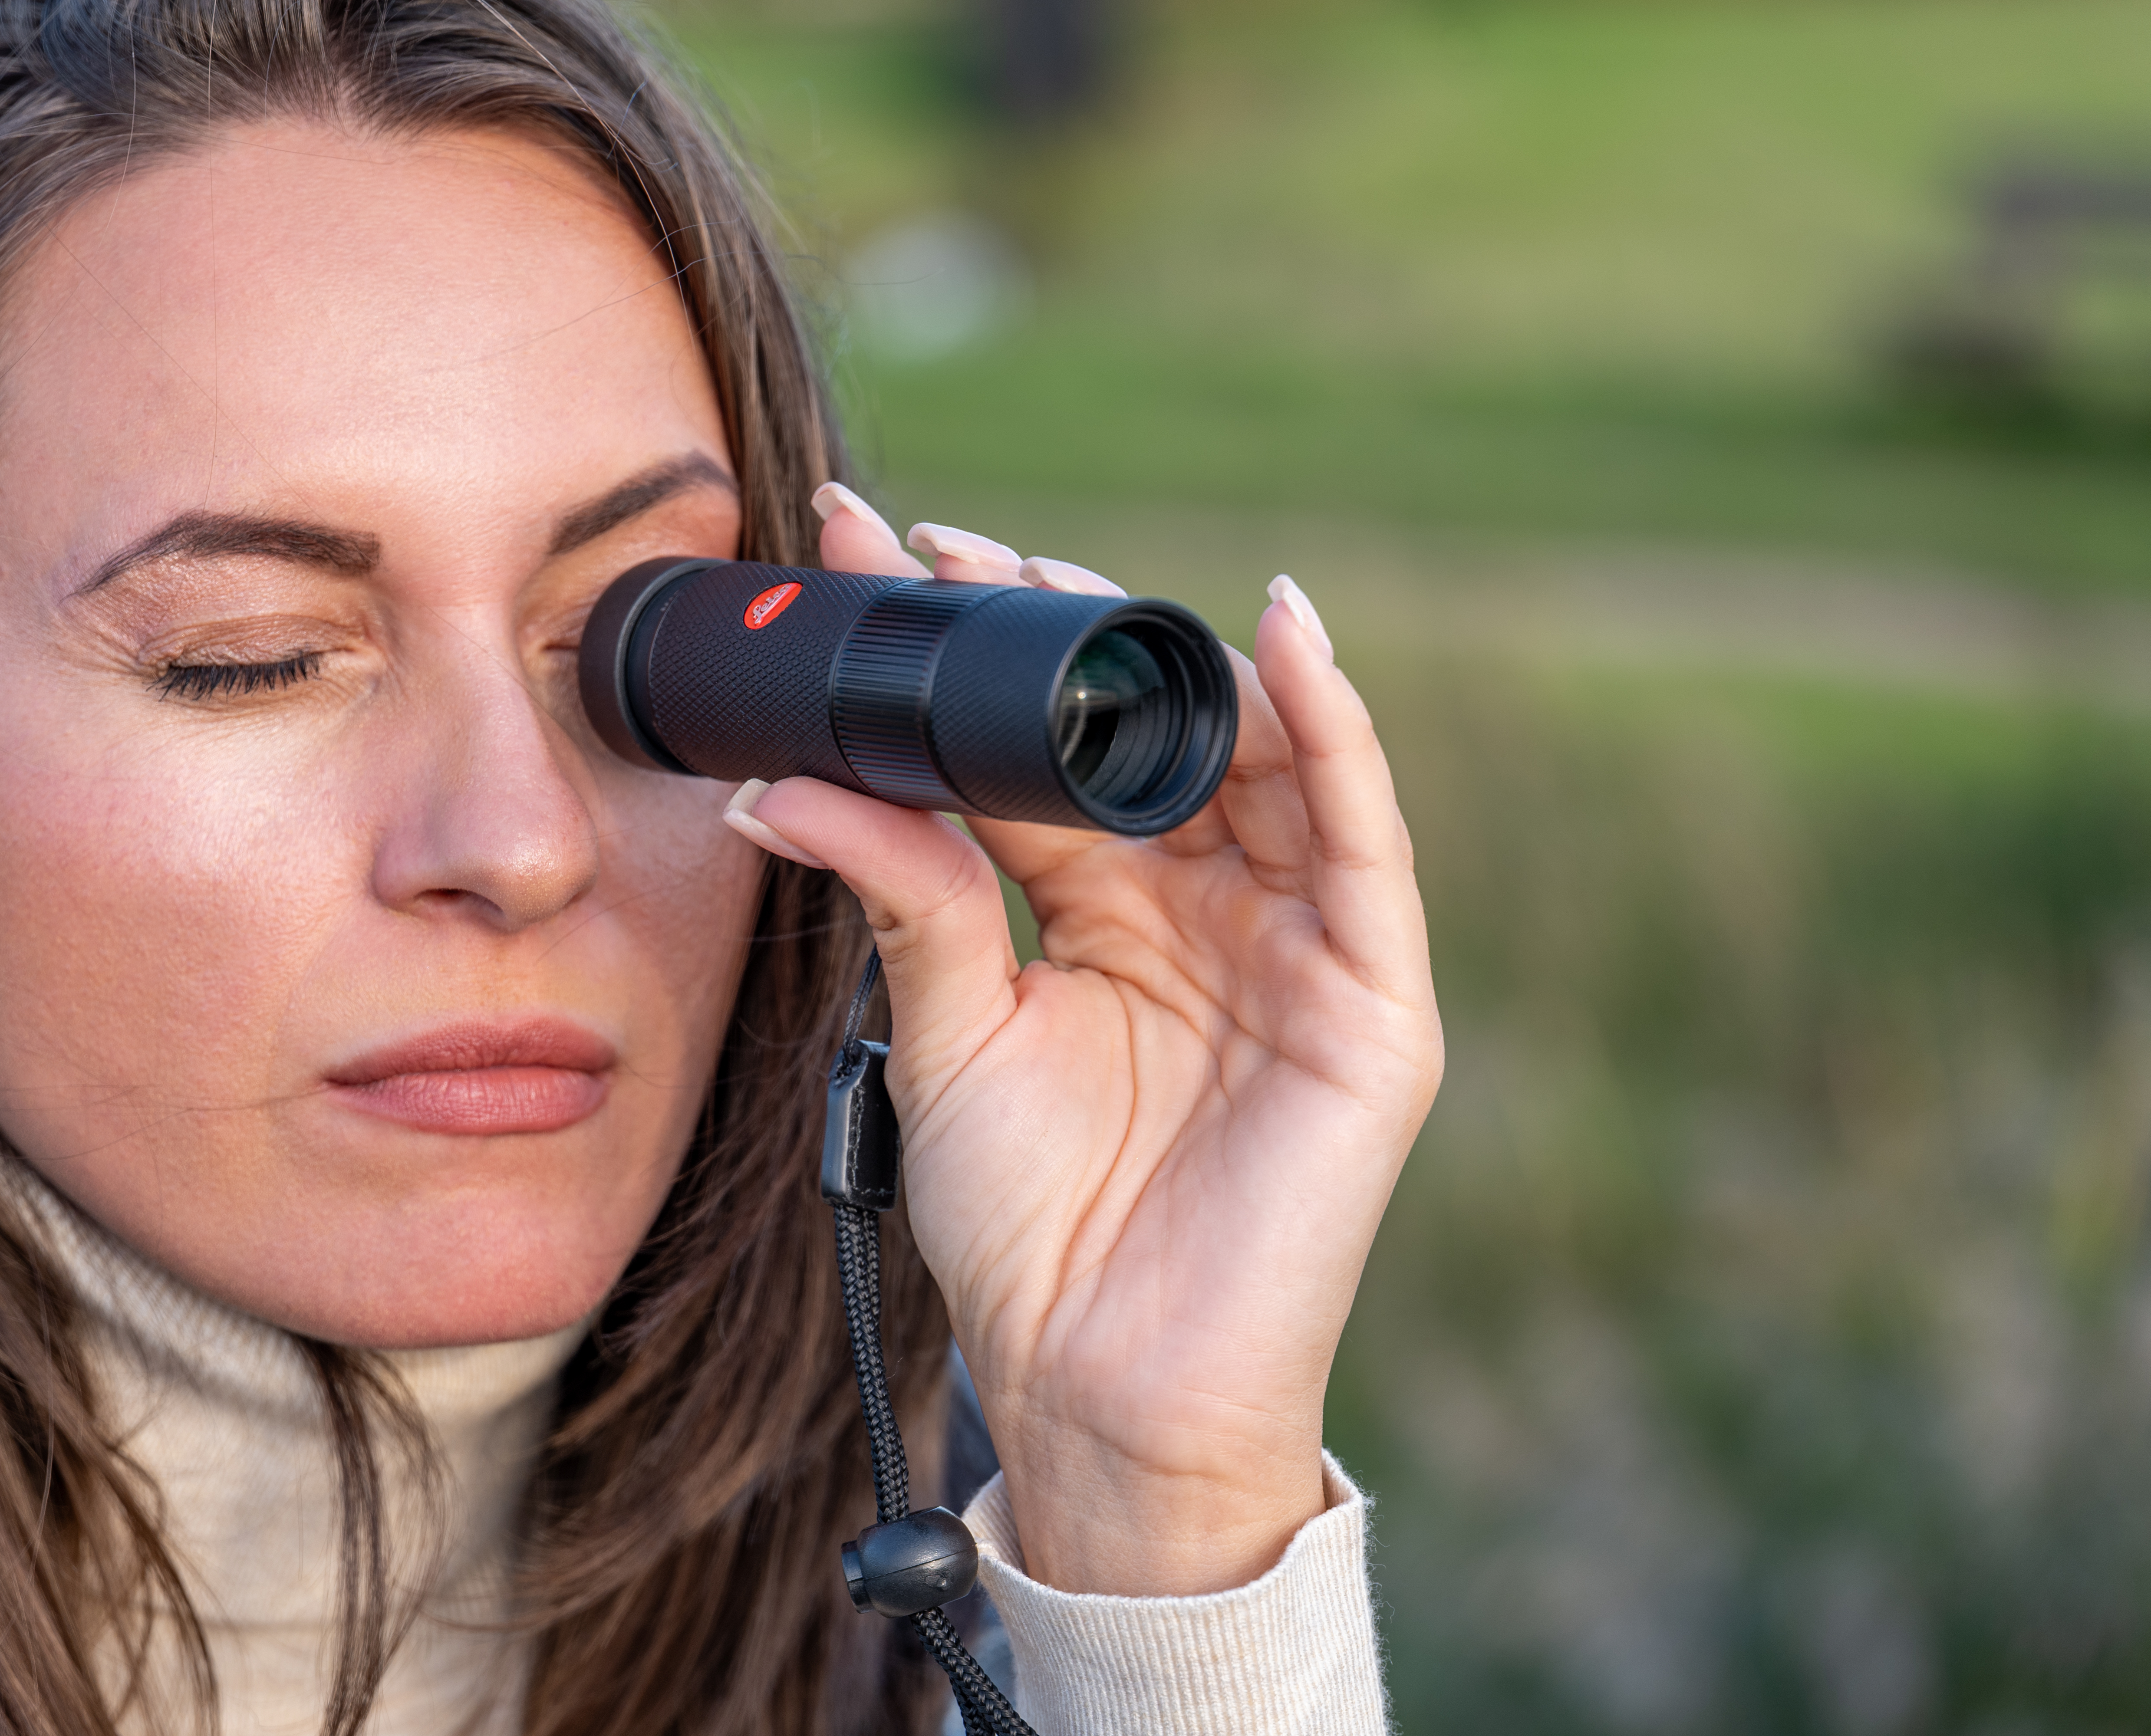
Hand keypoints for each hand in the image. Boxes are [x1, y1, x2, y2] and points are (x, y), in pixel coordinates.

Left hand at [722, 484, 1442, 1597]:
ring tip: (1067, 581)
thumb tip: (780, 784)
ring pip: (1256, 763)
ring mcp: (1295, 948)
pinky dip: (1334, 736)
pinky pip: (1364, 846)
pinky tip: (1281, 640)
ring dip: (1174, 660)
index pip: (1041, 758)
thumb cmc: (1030, 1225)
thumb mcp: (950, 1033)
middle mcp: (1204, 910)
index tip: (873, 569)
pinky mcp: (1370, 1002)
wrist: (1099, 1385)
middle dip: (1057, 636)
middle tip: (950, 550)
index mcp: (1105, 914)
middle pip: (1144, 738)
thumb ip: (905, 894)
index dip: (972, 666)